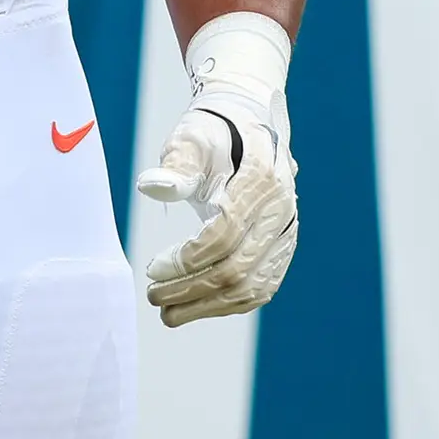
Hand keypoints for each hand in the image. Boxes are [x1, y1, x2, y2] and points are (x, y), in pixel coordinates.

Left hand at [136, 14, 297, 327]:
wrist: (248, 125)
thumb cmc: (213, 132)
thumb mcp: (192, 136)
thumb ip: (177, 163)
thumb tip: (151, 187)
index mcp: (261, 178)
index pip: (226, 231)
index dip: (189, 257)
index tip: (154, 268)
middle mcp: (282, 209)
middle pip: (238, 266)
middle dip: (191, 289)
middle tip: (154, 296)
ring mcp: (286, 231)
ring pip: (252, 285)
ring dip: (208, 306)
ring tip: (169, 313)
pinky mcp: (283, 246)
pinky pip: (262, 286)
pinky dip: (229, 305)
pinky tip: (197, 307)